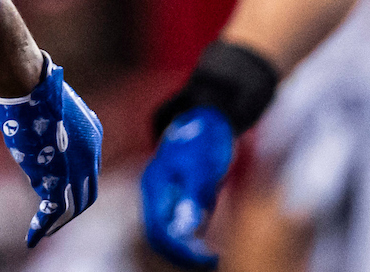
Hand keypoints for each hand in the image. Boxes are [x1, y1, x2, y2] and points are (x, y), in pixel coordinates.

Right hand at [0, 59, 101, 246]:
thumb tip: (42, 143)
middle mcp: (91, 153)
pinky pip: (54, 211)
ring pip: (71, 205)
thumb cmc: (29, 88)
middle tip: (52, 223)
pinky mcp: (60, 176)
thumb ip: (53, 131)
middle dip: (69, 210)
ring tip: (40, 230)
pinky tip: (33, 237)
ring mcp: (78, 166)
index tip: (56, 196)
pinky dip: (43, 227)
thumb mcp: (49, 110)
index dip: (73, 188)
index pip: (88, 172)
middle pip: (85, 194)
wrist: (25, 83)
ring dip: (55, 221)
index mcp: (92, 135)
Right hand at [140, 107, 234, 269]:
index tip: (206, 259)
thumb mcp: (199, 167)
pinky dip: (196, 237)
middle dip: (183, 252)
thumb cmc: (204, 137)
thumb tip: (186, 230)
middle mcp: (157, 192)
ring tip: (215, 257)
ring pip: (172, 231)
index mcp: (154, 185)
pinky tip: (213, 244)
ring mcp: (169, 193)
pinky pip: (184, 223)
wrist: (210, 111)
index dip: (180, 249)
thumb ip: (191, 197)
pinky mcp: (183, 193)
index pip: (158, 230)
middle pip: (161, 234)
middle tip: (212, 261)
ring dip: (189, 248)